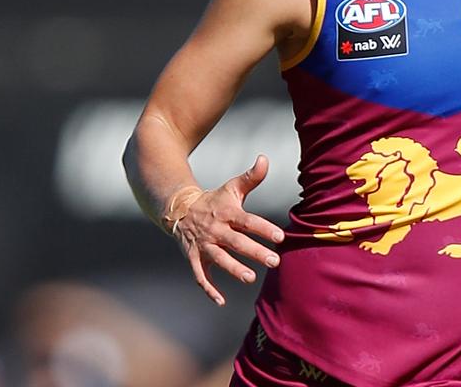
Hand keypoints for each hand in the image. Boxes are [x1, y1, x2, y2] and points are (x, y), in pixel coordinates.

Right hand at [167, 155, 284, 305]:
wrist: (179, 209)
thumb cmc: (214, 200)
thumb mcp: (232, 188)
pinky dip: (209, 289)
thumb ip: (251, 177)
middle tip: (274, 261)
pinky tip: (221, 300)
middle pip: (236, 242)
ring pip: (218, 260)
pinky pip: (200, 276)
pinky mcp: (193, 258)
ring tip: (251, 278)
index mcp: (227, 213)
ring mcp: (203, 245)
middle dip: (255, 252)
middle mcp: (215, 230)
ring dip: (234, 269)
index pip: (248, 221)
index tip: (281, 237)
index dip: (264, 228)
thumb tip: (265, 158)